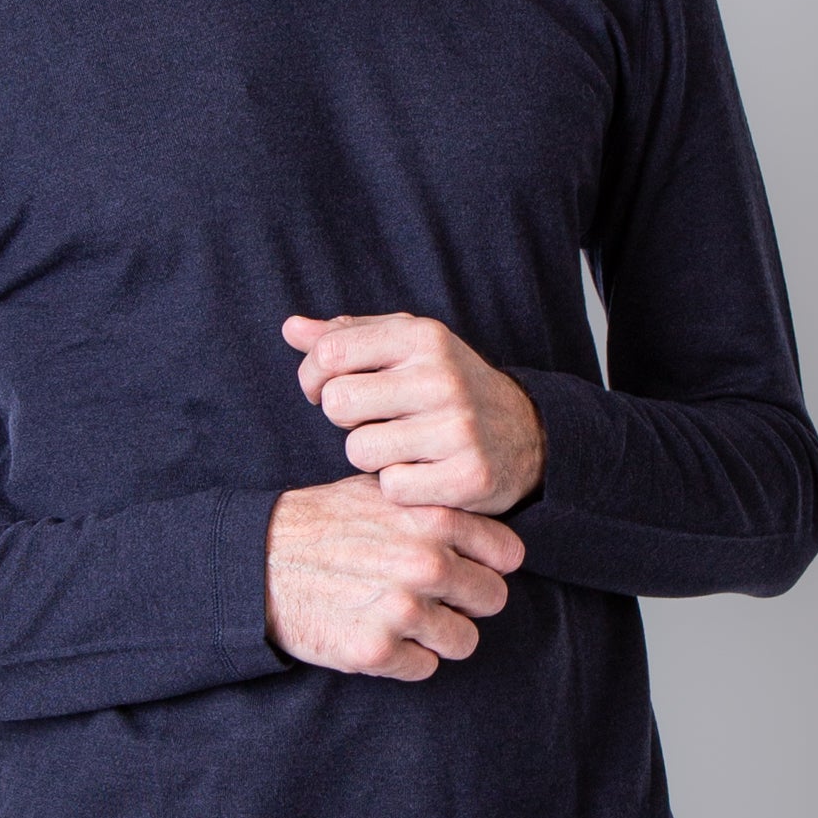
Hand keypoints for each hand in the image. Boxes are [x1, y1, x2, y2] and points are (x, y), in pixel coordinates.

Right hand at [265, 474, 525, 681]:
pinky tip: (376, 635)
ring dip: (437, 635)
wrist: (256, 562)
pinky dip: (405, 659)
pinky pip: (424, 668)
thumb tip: (482, 529)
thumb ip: (434, 507)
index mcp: (433, 519)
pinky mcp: (376, 651)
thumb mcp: (380, 492)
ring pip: (464, 641)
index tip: (463, 568)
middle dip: (465, 602)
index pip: (507, 555)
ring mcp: (403, 610)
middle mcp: (426, 564)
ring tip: (401, 619)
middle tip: (431, 599)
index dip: (485, 563)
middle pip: (493, 600)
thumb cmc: (321, 523)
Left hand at [282, 312, 545, 514]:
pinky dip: (399, 488)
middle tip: (373, 421)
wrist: (527, 434)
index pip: (330, 352)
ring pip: (360, 450)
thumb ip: (348, 337)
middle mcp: (442, 376)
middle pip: (337, 403)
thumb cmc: (447, 388)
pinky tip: (423, 474)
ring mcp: (457, 427)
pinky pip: (391, 488)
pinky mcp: (467, 475)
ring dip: (372, 456)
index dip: (313, 377)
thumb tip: (290, 329)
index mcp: (422, 336)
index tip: (326, 389)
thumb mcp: (407, 349)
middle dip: (344, 418)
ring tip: (402, 448)